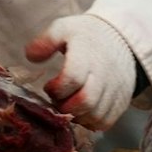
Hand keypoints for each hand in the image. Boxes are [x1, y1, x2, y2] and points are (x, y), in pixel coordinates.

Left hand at [25, 15, 136, 130]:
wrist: (120, 39)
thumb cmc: (86, 36)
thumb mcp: (64, 29)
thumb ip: (45, 41)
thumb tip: (30, 56)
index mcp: (87, 53)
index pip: (73, 77)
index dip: (56, 88)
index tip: (50, 86)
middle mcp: (104, 73)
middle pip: (85, 101)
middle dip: (64, 106)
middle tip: (58, 99)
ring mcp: (115, 90)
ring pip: (94, 116)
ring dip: (76, 116)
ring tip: (69, 104)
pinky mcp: (121, 102)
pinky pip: (105, 123)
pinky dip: (89, 122)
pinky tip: (82, 111)